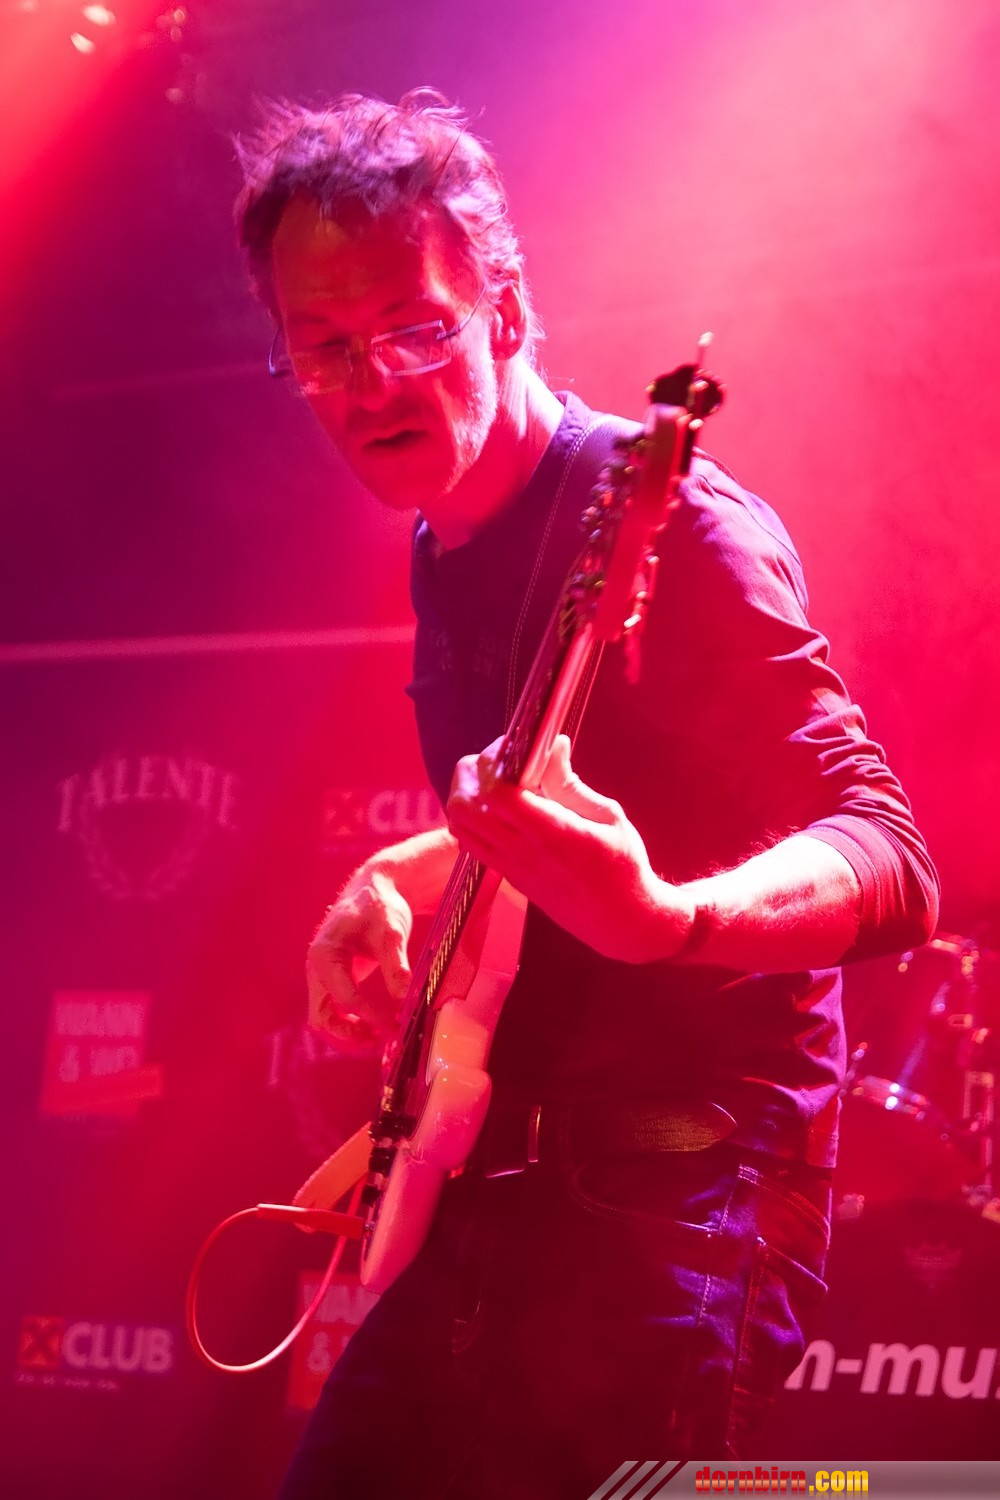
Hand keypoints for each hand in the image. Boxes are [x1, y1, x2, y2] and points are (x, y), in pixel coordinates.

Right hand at [306, 868, 412, 1050]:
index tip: (394, 1025)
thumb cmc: (380, 906)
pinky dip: (348, 1023)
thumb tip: (402, 997)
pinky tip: (373, 1026)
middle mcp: (316, 967)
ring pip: (323, 1017)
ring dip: (346, 1033)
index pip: (344, 997)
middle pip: (321, 1016)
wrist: (373, 890)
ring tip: (377, 1037)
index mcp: (324, 953)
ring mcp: (321, 975)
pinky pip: (333, 1010)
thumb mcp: (391, 931)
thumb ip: (395, 963)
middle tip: (380, 1040)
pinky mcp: (332, 979)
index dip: (369, 1015)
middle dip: (348, 1034)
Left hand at [446, 735, 693, 962]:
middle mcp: (523, 851)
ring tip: (495, 781)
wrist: (620, 921)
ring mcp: (511, 866)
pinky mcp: (508, 876)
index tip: (512, 747)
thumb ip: (570, 784)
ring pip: (460, 826)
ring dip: (467, 796)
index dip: (494, 762)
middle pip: (464, 807)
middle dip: (470, 774)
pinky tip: (499, 807)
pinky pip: (472, 843)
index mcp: (552, 833)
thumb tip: (553, 745)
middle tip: (496, 761)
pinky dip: (472, 818)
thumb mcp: (608, 817)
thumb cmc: (623, 866)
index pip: (496, 794)